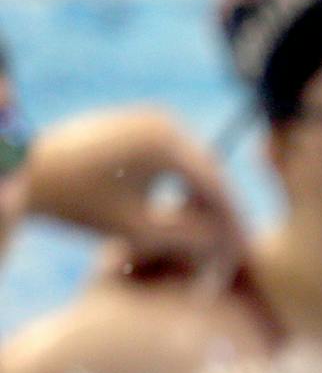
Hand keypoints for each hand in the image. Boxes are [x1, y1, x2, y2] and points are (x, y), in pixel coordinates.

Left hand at [24, 108, 245, 276]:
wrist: (28, 167)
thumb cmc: (76, 202)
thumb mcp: (136, 230)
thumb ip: (188, 238)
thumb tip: (229, 242)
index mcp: (165, 142)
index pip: (217, 188)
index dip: (233, 224)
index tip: (243, 254)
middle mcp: (165, 121)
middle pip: (210, 174)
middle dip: (223, 212)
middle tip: (236, 248)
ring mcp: (153, 118)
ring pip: (195, 168)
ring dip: (206, 200)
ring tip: (216, 237)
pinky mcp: (141, 123)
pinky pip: (177, 158)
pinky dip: (186, 186)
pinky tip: (191, 214)